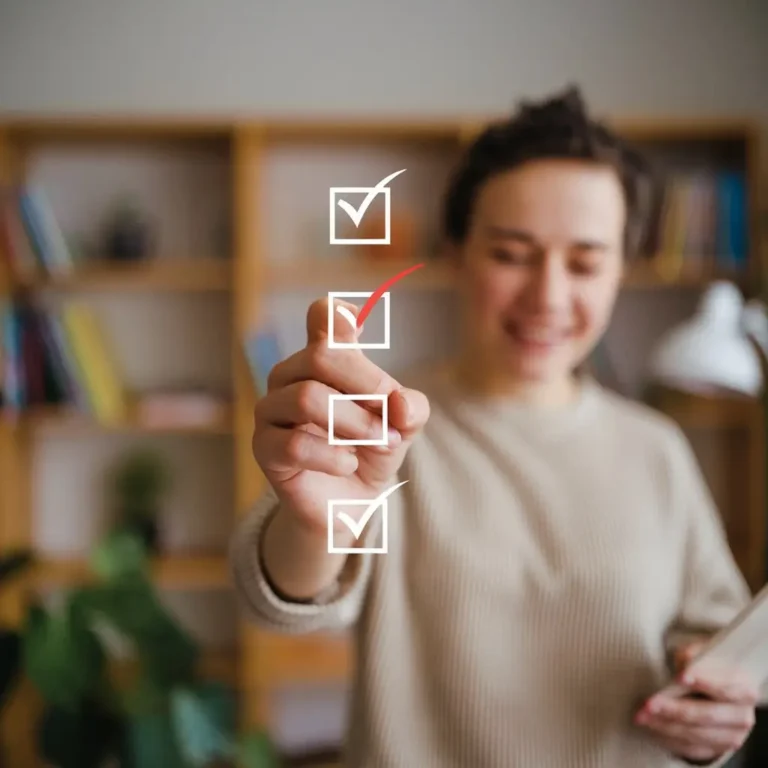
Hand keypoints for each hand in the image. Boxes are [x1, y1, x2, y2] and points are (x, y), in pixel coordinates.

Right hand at [251, 297, 429, 541]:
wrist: (350, 504)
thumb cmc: (372, 452)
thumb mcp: (403, 428)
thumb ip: (410, 409)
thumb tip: (400, 401)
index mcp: (324, 360)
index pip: (321, 317)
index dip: (336, 314)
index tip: (357, 324)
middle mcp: (291, 377)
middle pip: (320, 356)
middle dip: (367, 388)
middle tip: (391, 422)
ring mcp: (272, 411)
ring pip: (306, 397)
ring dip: (354, 424)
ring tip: (378, 443)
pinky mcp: (264, 448)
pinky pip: (294, 443)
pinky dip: (332, 455)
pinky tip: (348, 463)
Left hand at [635, 640, 757, 763]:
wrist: (717, 688)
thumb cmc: (708, 668)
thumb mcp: (703, 654)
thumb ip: (694, 657)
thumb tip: (684, 666)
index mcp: (744, 691)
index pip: (725, 689)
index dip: (704, 683)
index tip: (680, 677)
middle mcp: (741, 718)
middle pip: (707, 715)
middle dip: (674, 709)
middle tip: (649, 703)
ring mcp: (730, 737)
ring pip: (696, 735)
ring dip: (665, 726)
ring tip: (642, 716)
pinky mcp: (715, 750)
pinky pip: (690, 748)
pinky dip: (668, 739)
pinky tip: (651, 727)